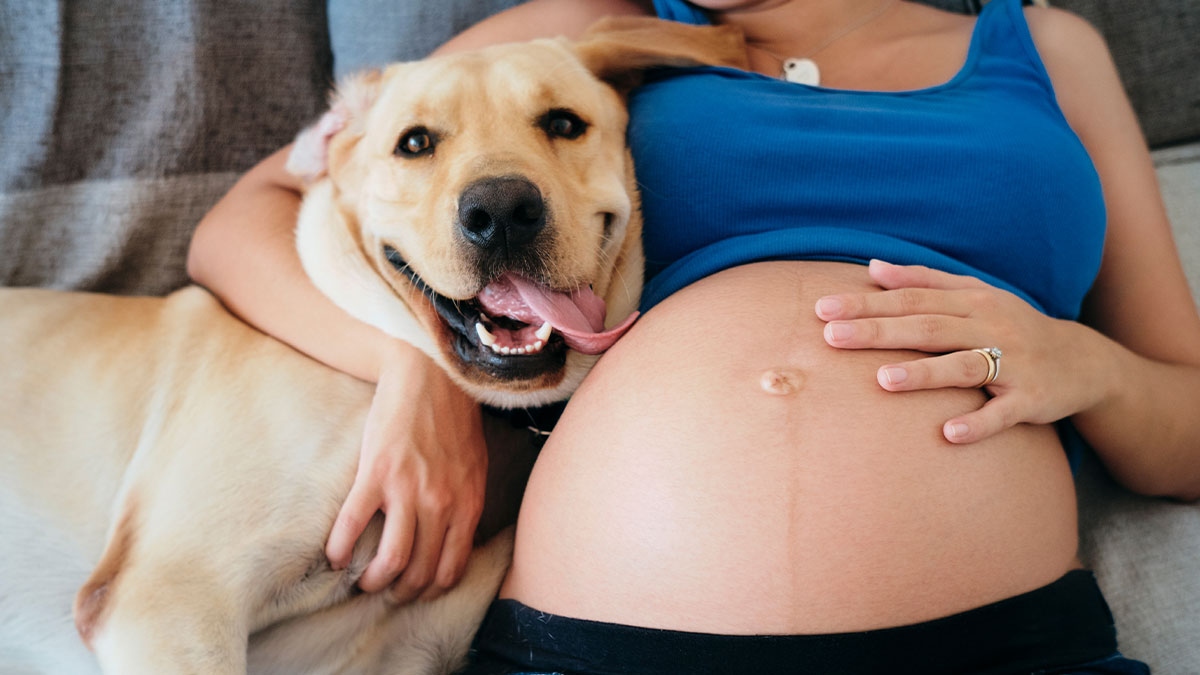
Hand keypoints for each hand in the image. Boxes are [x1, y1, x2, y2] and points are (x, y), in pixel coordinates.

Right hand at [325, 345, 487, 603]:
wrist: (430, 376)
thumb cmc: (452, 420)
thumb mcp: (474, 466)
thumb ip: (466, 503)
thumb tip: (458, 539)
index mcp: (467, 503)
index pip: (451, 568)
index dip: (430, 590)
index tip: (415, 591)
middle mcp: (441, 502)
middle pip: (420, 572)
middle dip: (400, 593)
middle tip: (385, 590)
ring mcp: (408, 490)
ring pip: (391, 560)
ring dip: (373, 581)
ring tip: (361, 580)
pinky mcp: (375, 474)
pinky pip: (352, 527)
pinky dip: (340, 550)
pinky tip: (335, 556)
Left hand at [815, 260, 1114, 443]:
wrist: (1083, 361)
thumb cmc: (1011, 325)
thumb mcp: (974, 295)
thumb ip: (924, 280)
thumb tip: (872, 267)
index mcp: (971, 301)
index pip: (911, 299)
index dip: (867, 303)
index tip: (823, 309)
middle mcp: (990, 327)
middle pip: (928, 327)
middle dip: (879, 331)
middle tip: (832, 337)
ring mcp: (1013, 364)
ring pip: (964, 367)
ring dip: (924, 374)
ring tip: (883, 379)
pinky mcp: (1031, 400)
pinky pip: (1003, 413)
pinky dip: (978, 423)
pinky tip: (948, 434)